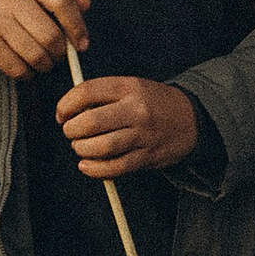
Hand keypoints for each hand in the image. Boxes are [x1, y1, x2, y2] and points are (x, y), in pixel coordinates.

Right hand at [0, 0, 89, 78]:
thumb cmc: (8, 9)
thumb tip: (86, 2)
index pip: (62, 1)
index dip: (77, 26)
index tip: (82, 45)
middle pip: (51, 35)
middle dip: (59, 54)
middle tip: (56, 57)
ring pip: (36, 55)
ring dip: (43, 66)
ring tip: (40, 63)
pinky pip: (17, 67)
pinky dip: (25, 74)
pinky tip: (23, 68)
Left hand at [56, 76, 200, 178]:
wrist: (192, 118)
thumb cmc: (153, 103)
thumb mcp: (131, 86)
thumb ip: (103, 94)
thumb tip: (69, 109)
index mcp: (129, 87)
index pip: (87, 92)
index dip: (66, 105)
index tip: (62, 114)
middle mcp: (137, 110)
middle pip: (91, 122)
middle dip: (71, 130)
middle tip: (70, 132)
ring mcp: (143, 135)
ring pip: (102, 147)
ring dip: (82, 149)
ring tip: (80, 147)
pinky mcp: (148, 157)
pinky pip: (115, 168)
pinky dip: (95, 169)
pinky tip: (87, 165)